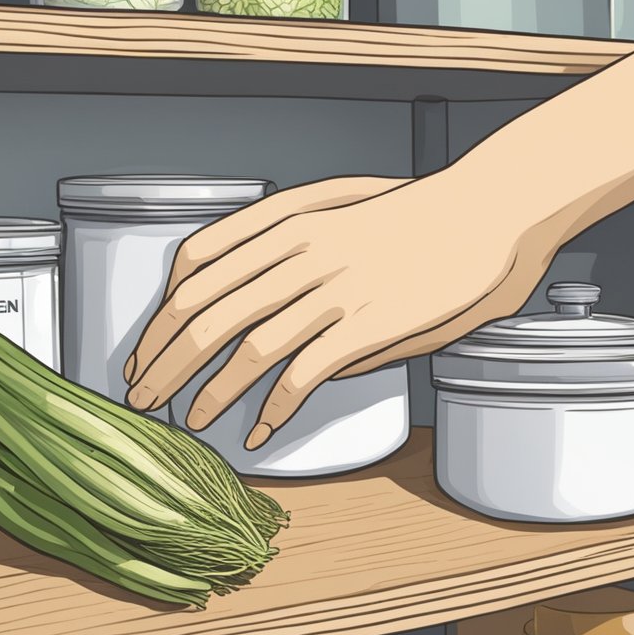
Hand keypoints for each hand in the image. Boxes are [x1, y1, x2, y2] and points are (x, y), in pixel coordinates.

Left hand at [123, 171, 556, 449]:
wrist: (491, 205)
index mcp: (287, 221)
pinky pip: (304, 373)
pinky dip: (273, 406)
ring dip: (208, 391)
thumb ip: (298, 263)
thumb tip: (268, 313)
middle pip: (205, 312)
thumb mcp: (345, 218)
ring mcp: (333, 287)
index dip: (159, 315)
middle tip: (142, 398)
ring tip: (188, 421)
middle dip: (164, 362)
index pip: (195, 267)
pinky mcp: (369, 322)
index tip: (143, 351)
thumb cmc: (421, 217)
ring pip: (245, 346)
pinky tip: (258, 429)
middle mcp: (300, 252)